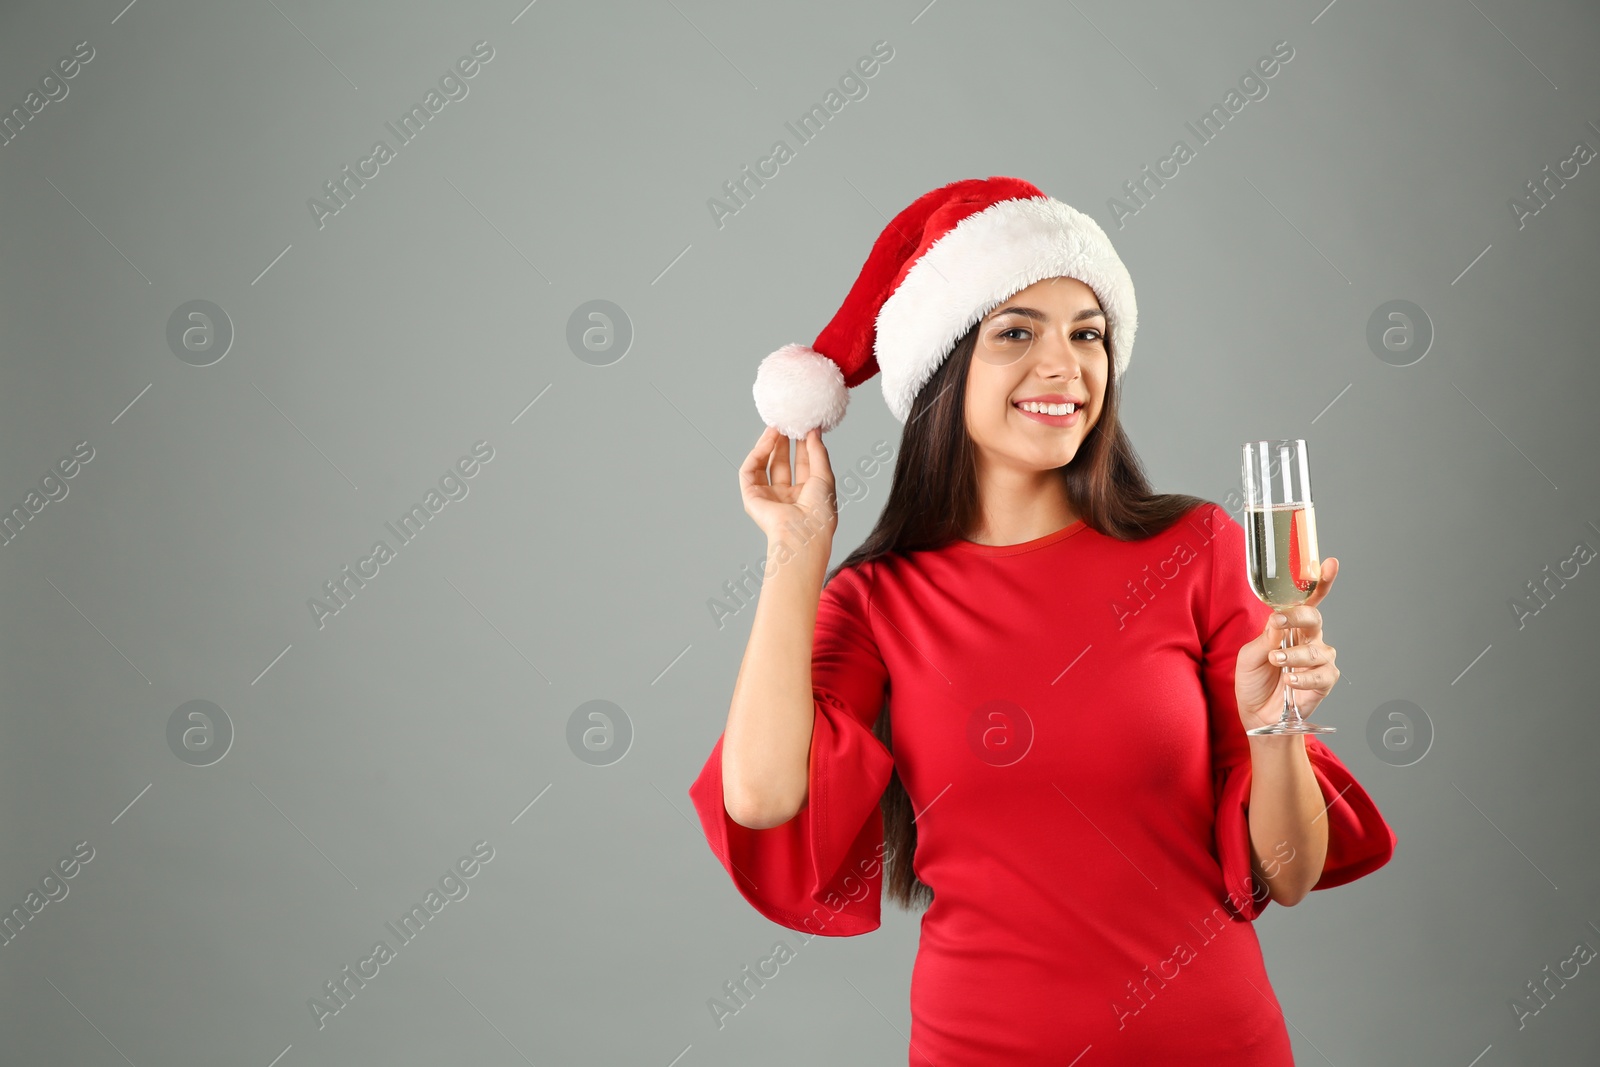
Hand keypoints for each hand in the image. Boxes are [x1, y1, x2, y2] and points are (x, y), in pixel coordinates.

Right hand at [739, 426, 837, 550]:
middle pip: (782, 463)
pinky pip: (750, 471)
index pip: (803, 464)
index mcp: (807, 495)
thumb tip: (814, 431)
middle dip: (784, 442)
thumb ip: (818, 452)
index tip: (805, 426)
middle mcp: (787, 497)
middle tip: (787, 422)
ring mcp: (768, 497)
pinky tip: (767, 441)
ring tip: (776, 427)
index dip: (803, 445)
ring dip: (770, 445)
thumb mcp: (824, 476)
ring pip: (765, 465)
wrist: (804, 534)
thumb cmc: (820, 513)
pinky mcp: (751, 498)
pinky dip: (757, 454)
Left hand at [1234, 557, 1341, 731]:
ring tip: (1276, 660)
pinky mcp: (1325, 681)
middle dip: (1298, 616)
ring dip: (1295, 654)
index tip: (1328, 563)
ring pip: (1317, 649)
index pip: (1308, 600)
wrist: (1256, 714)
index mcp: (1291, 626)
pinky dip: (1304, 677)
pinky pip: (1322, 674)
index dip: (1321, 581)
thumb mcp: (1248, 656)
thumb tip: (1278, 620)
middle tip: (1279, 622)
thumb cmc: (1253, 680)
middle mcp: (1309, 639)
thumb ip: (1264, 638)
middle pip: (1314, 618)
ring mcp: (1319, 659)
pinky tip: (1290, 681)